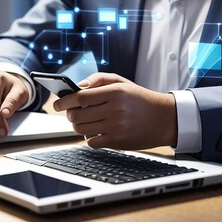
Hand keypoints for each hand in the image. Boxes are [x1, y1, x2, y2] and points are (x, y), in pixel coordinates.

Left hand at [53, 73, 177, 149]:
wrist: (163, 118)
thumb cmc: (139, 99)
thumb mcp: (122, 82)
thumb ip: (98, 79)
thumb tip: (77, 87)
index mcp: (115, 92)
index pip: (80, 96)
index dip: (64, 100)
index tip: (57, 103)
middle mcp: (115, 110)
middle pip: (77, 115)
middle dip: (69, 114)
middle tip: (72, 112)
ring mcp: (116, 127)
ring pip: (81, 129)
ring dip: (77, 126)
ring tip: (83, 121)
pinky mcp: (117, 141)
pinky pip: (91, 142)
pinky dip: (89, 137)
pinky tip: (96, 131)